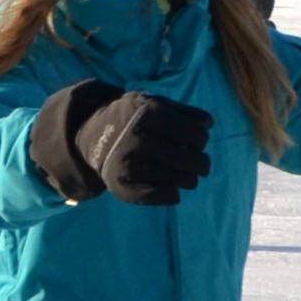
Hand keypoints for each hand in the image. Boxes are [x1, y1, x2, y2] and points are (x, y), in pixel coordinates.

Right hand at [29, 82, 212, 206]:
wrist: (93, 136)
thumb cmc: (134, 119)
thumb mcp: (155, 104)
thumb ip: (184, 111)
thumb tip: (207, 123)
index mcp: (147, 113)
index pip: (195, 134)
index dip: (202, 139)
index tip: (197, 141)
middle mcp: (135, 137)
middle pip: (189, 159)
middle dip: (201, 163)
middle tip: (201, 165)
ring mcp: (126, 161)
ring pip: (179, 179)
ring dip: (189, 180)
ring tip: (188, 177)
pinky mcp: (120, 184)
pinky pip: (159, 196)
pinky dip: (172, 195)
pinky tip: (173, 190)